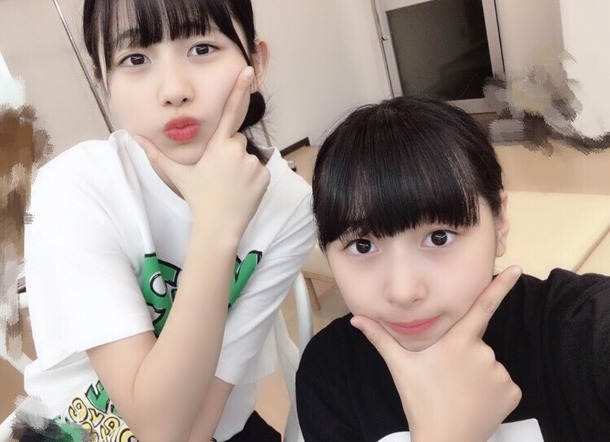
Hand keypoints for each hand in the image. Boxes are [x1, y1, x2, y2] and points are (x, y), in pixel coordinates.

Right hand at [136, 66, 269, 232]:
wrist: (219, 226)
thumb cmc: (198, 199)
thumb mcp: (178, 175)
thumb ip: (157, 154)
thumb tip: (135, 138)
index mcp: (217, 146)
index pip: (229, 112)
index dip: (238, 90)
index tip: (248, 71)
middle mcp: (237, 150)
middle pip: (236, 141)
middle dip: (230, 153)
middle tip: (221, 175)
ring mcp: (253, 163)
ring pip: (248, 157)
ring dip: (241, 167)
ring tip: (230, 186)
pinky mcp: (265, 176)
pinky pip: (260, 171)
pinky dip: (253, 179)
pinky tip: (242, 191)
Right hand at [351, 266, 522, 441]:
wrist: (444, 441)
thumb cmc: (420, 401)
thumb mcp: (399, 366)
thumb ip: (380, 337)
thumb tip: (356, 319)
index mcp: (457, 342)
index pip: (482, 307)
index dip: (500, 286)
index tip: (515, 267)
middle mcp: (483, 353)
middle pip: (475, 343)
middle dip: (463, 354)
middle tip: (446, 377)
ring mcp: (499, 373)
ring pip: (488, 363)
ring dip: (476, 372)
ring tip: (459, 391)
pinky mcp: (511, 392)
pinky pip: (501, 382)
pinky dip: (491, 389)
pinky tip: (475, 401)